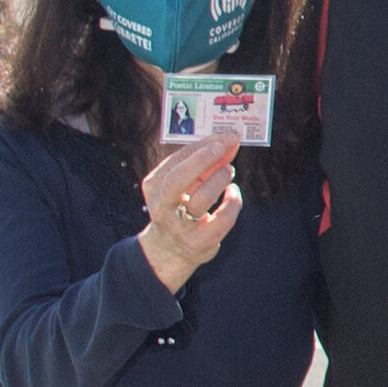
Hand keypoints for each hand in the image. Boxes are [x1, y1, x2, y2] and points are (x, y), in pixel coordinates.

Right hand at [137, 133, 242, 293]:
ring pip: (200, 199)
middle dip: (202, 160)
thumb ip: (203, 166)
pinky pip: (222, 220)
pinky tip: (233, 194)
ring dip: (219, 180)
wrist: (169, 250)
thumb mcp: (183, 185)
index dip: (202, 146)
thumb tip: (229, 144)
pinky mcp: (199, 242)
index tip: (224, 137)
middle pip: (178, 179)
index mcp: (154, 186)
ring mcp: (180, 226)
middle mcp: (162, 206)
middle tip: (223, 147)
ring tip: (229, 170)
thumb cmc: (180, 207)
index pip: (176, 160)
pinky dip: (233, 203)